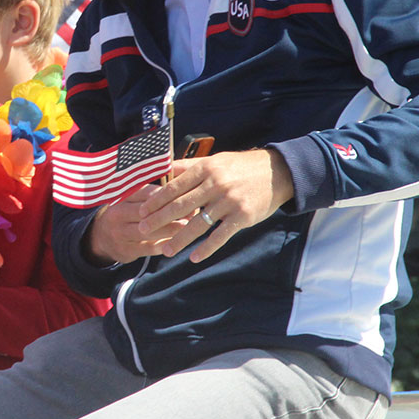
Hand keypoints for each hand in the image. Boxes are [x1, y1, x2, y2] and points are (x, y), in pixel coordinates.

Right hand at [84, 184, 191, 266]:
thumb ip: (152, 193)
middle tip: (192, 210)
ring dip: (170, 229)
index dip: (167, 194)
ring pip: (149, 231)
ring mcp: (120, 233)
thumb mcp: (131, 199)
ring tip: (188, 226)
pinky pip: (149, 248)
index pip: (146, 193)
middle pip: (147, 212)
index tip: (186, 194)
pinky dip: (164, 244)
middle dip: (171, 212)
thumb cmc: (126, 212)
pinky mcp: (125, 250)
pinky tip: (178, 241)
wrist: (100, 238)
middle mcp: (118, 214)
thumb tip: (182, 186)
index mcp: (121, 197)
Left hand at [136, 149, 294, 263]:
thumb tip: (164, 171)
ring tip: (166, 251)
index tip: (142, 211)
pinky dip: (207, 248)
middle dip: (159, 220)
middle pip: (181, 206)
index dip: (156, 200)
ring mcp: (229, 202)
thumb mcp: (216, 160)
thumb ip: (190, 167)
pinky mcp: (242, 217)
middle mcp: (216, 184)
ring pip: (198, 224)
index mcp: (206, 169)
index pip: (174, 187)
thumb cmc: (241, 167)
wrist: (276, 172)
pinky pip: (220, 236)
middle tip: (143, 230)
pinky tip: (194, 257)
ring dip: (180, 239)